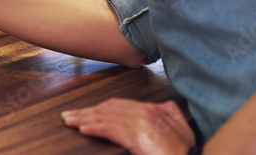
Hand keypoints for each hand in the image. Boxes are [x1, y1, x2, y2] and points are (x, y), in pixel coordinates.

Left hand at [60, 98, 195, 154]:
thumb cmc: (186, 151)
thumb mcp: (182, 128)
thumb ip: (169, 114)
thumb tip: (161, 106)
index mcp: (155, 110)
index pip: (119, 105)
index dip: (99, 108)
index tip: (85, 112)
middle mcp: (146, 112)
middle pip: (108, 109)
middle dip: (87, 112)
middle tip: (69, 115)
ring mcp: (141, 123)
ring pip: (106, 118)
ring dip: (84, 119)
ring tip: (69, 120)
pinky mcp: (137, 136)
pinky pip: (110, 130)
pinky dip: (95, 128)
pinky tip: (83, 129)